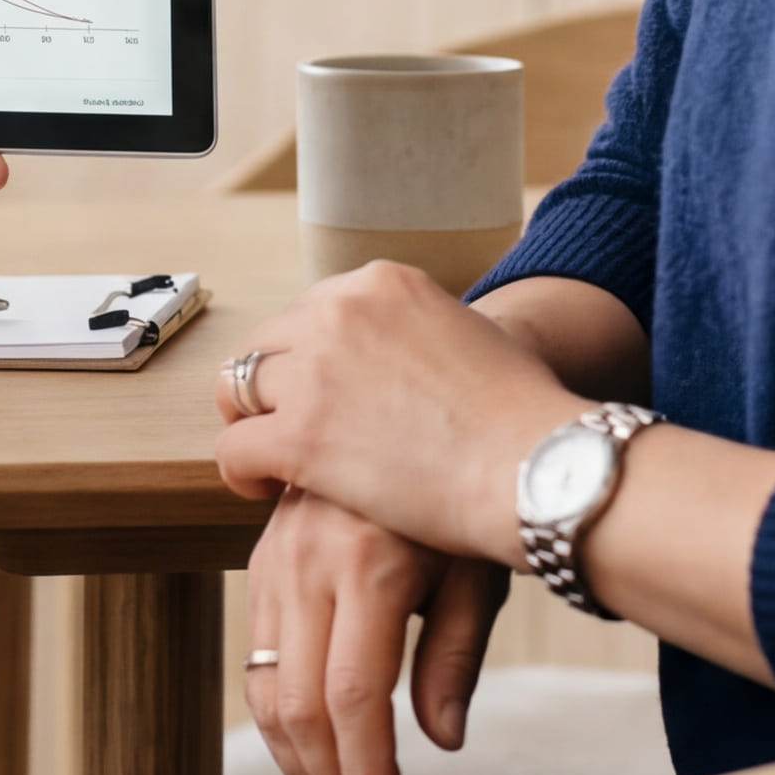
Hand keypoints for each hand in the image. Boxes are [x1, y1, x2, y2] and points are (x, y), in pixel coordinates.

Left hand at [211, 260, 566, 557]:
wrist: (538, 467)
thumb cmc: (525, 421)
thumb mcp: (473, 338)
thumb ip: (425, 337)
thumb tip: (411, 364)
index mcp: (382, 284)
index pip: (310, 311)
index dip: (305, 357)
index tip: (314, 392)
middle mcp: (340, 311)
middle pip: (266, 344)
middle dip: (269, 387)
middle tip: (278, 427)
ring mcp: (316, 371)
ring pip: (238, 389)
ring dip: (249, 423)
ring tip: (265, 460)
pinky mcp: (300, 435)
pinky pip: (235, 448)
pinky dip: (241, 471)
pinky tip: (264, 491)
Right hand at [244, 488, 497, 774]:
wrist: (416, 410)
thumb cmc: (466, 493)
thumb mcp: (477, 567)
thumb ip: (454, 654)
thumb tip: (441, 740)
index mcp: (369, 563)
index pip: (352, 697)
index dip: (366, 772)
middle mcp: (309, 559)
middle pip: (298, 702)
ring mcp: (276, 555)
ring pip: (265, 684)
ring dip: (297, 756)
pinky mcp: (262, 557)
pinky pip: (256, 652)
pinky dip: (279, 712)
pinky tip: (314, 742)